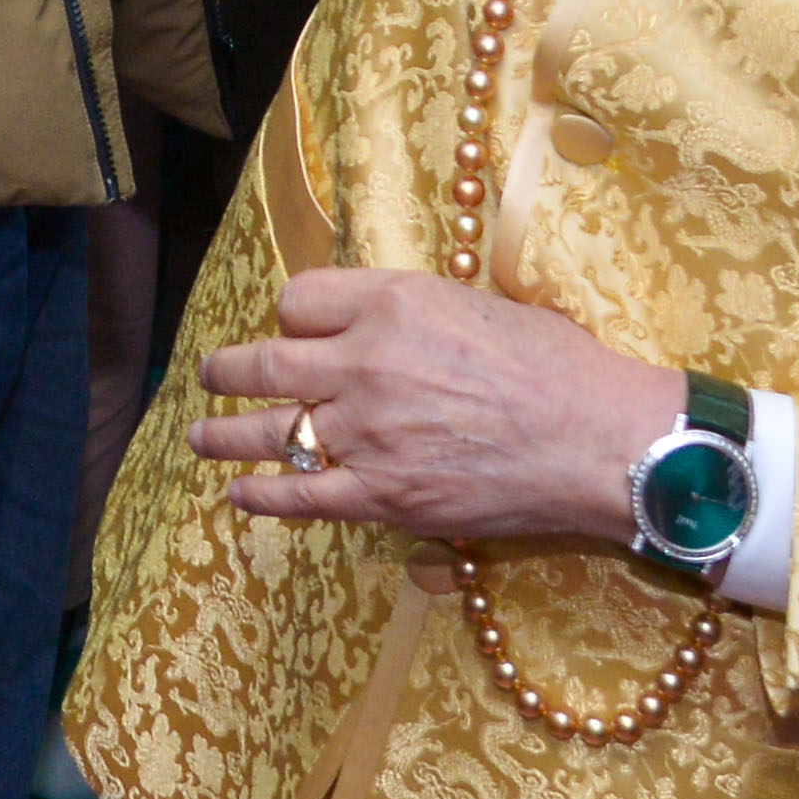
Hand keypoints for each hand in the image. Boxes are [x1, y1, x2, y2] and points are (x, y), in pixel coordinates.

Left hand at [191, 266, 667, 545]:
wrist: (597, 438)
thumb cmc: (555, 364)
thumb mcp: (475, 302)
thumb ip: (409, 310)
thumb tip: (372, 323)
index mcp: (389, 303)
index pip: (298, 301)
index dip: (291, 316)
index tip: (293, 330)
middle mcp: (363, 363)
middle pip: (264, 364)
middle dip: (226, 370)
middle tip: (211, 374)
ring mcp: (367, 434)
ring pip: (270, 432)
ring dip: (224, 434)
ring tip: (201, 434)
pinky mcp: (382, 496)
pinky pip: (300, 497)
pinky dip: (261, 495)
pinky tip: (241, 493)